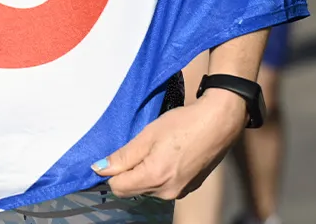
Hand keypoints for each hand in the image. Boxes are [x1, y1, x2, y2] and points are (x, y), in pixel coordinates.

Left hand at [92, 86, 246, 198]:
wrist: (217, 124)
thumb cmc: (182, 124)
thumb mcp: (147, 135)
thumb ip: (123, 156)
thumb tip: (99, 169)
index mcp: (154, 178)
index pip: (118, 187)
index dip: (111, 171)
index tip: (116, 155)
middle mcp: (167, 192)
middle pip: (132, 189)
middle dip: (127, 172)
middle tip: (138, 147)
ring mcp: (180, 192)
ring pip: (147, 188)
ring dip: (143, 173)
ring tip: (154, 149)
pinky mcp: (189, 188)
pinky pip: (162, 186)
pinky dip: (158, 174)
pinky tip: (166, 155)